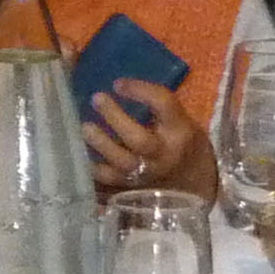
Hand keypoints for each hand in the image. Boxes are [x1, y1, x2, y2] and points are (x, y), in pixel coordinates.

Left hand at [81, 74, 216, 195]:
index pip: (164, 105)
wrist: (195, 186)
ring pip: (122, 164)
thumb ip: (152, 105)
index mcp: (179, 131)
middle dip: (116, 118)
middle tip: (97, 98)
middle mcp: (164, 155)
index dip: (141, 91)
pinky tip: (80, 154)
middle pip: (139, 140)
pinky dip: (93, 169)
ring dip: (100, 145)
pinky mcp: (132, 191)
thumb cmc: (180, 143)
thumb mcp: (178, 121)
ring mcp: (147, 176)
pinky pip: (108, 183)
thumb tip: (111, 83)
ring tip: (84, 127)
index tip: (118, 84)